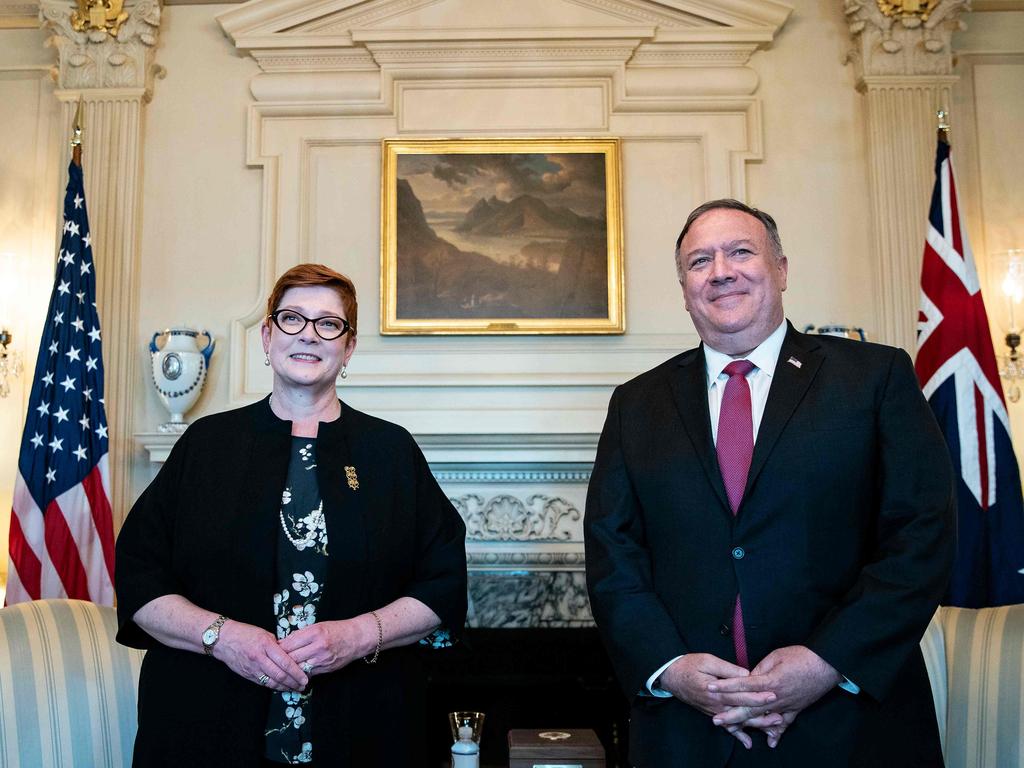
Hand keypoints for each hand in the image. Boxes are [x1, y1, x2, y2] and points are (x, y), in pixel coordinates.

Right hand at [214, 620, 307, 691]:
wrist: (224, 640)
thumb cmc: (246, 633)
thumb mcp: (265, 634)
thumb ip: (277, 645)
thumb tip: (291, 654)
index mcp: (266, 645)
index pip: (285, 662)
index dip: (297, 672)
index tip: (305, 677)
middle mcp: (259, 658)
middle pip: (280, 675)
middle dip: (293, 682)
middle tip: (303, 686)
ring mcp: (252, 668)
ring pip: (272, 682)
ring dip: (285, 687)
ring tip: (295, 689)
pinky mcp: (248, 675)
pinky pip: (263, 683)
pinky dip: (274, 686)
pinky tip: (282, 687)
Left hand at [278, 617, 373, 675]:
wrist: (357, 638)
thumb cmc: (337, 629)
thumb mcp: (319, 625)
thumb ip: (302, 634)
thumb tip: (285, 641)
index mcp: (315, 632)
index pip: (290, 643)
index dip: (278, 648)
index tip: (271, 649)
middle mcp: (318, 646)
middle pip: (292, 657)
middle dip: (280, 661)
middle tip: (272, 662)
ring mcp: (323, 659)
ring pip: (299, 668)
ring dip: (289, 670)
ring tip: (280, 669)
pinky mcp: (326, 669)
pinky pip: (308, 673)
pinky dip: (300, 673)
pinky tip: (294, 673)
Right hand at [658, 654, 777, 749]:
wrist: (671, 677)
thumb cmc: (689, 666)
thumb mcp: (707, 661)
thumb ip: (727, 669)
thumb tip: (746, 674)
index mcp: (716, 691)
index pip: (741, 695)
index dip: (758, 696)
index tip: (773, 696)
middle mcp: (717, 705)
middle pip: (743, 712)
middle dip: (762, 715)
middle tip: (780, 717)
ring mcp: (715, 711)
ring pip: (738, 721)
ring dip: (755, 726)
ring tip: (772, 729)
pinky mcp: (712, 713)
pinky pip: (727, 727)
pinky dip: (738, 735)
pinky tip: (748, 742)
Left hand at [709, 646, 840, 737]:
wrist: (826, 665)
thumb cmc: (801, 656)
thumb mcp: (776, 656)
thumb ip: (761, 669)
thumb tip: (748, 677)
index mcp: (769, 681)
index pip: (742, 685)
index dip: (725, 687)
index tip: (710, 688)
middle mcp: (776, 697)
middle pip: (749, 708)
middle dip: (731, 714)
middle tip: (715, 720)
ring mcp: (786, 705)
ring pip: (763, 718)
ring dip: (748, 724)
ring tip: (733, 730)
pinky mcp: (796, 708)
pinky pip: (785, 723)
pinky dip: (777, 732)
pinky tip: (771, 742)